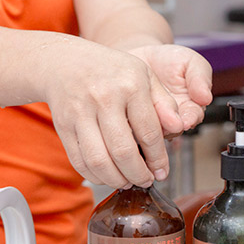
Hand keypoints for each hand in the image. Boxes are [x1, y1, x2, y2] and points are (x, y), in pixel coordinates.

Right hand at [42, 38, 181, 188]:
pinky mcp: (63, 125)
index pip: (149, 132)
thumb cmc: (112, 71)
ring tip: (128, 181)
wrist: (65, 62)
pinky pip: (79, 160)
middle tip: (146, 181)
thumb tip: (179, 127)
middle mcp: (104, 98)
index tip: (162, 172)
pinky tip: (108, 176)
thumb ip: (164, 103)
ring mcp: (80, 112)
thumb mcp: (145, 76)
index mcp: (131, 86)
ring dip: (116, 179)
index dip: (158, 158)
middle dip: (138, 174)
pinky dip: (95, 175)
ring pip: (99, 160)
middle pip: (123, 151)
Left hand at [129, 44, 212, 133]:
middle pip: (173, 130)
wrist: (139, 58)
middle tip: (163, 121)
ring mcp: (152, 123)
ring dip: (147, 125)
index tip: (186, 120)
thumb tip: (206, 97)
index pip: (193, 118)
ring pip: (152, 132)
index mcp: (190, 108)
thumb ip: (200, 77)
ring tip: (140, 115)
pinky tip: (127, 112)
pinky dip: (130, 122)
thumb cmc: (168, 60)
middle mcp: (172, 120)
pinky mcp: (133, 122)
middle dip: (168, 126)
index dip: (190, 119)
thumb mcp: (190, 61)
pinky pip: (133, 128)